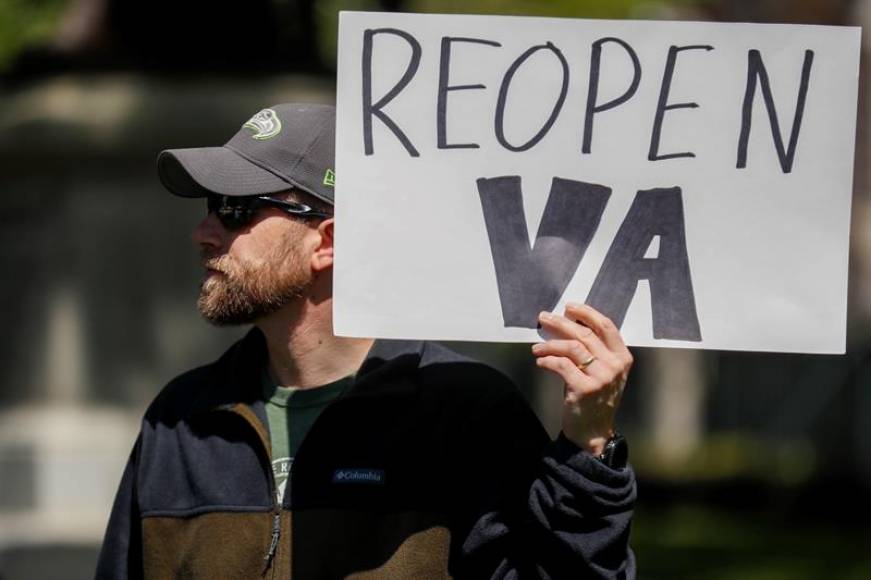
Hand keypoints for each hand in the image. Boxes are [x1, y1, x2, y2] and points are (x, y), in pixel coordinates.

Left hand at [532, 303, 632, 455]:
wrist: (594, 431)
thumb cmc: (595, 398)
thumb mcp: (602, 372)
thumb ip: (593, 350)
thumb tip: (567, 324)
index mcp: (622, 357)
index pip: (606, 326)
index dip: (587, 313)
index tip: (569, 307)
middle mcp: (615, 365)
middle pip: (585, 334)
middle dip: (561, 323)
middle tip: (544, 318)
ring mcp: (601, 377)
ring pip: (571, 347)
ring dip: (550, 344)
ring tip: (537, 348)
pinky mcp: (585, 388)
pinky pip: (561, 365)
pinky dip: (547, 360)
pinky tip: (540, 361)